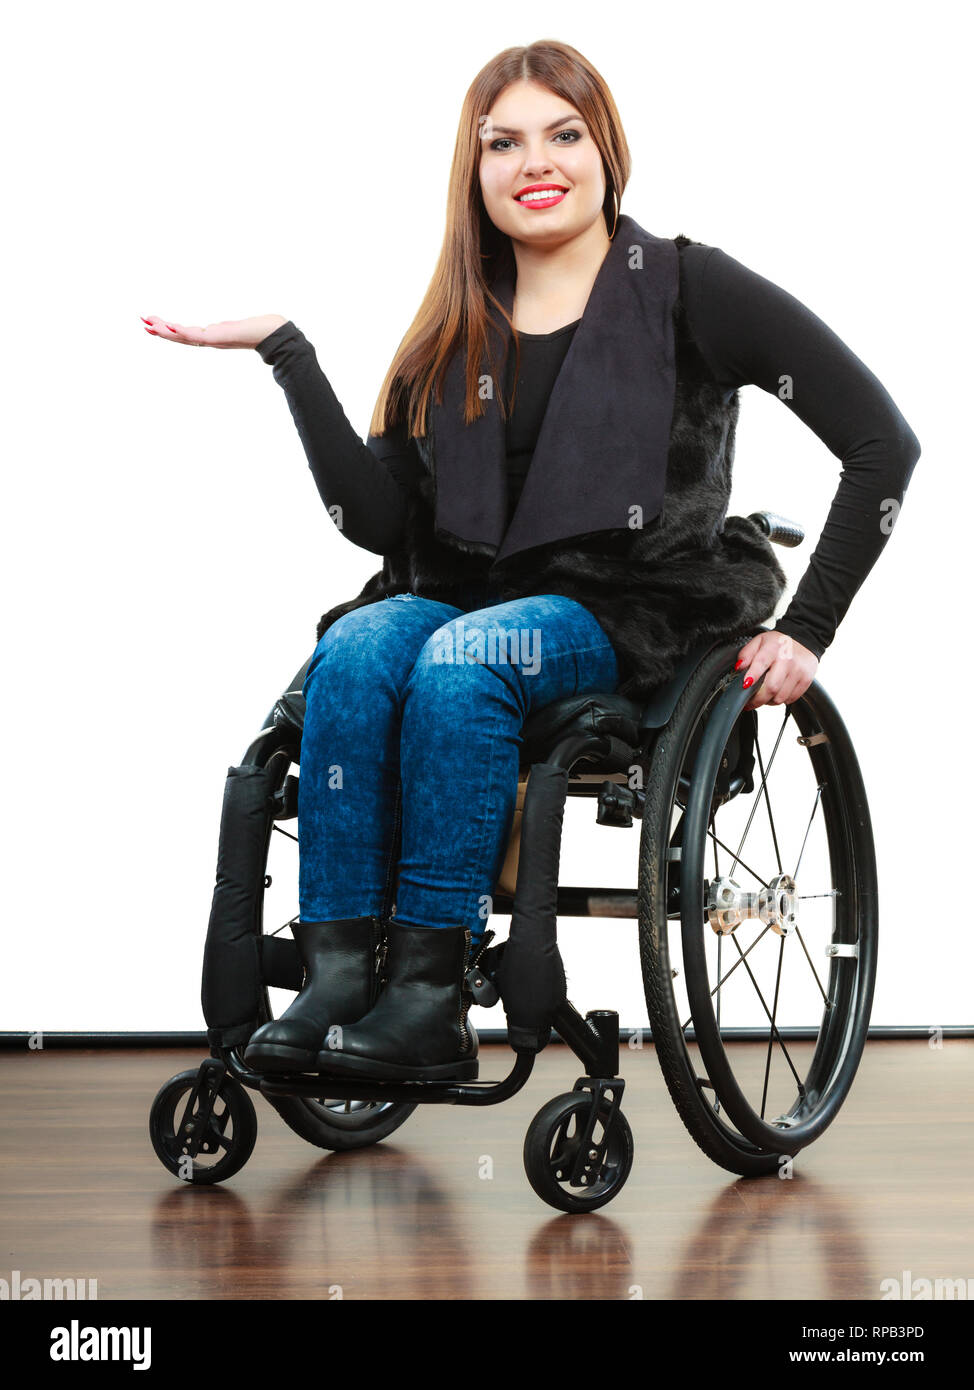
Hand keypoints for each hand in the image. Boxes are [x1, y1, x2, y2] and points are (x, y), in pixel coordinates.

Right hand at [140, 313, 287, 348]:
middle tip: (143, 322)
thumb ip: (227, 327)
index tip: (153, 323)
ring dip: (165, 331)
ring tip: (149, 324)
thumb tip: (224, 326)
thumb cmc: (258, 329)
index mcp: (211, 337)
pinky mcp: (217, 338)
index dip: (168, 330)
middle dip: (160, 330)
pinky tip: (170, 327)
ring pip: (183, 337)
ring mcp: (212, 340)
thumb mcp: (236, 326)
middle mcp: (209, 340)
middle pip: (179, 337)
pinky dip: (181, 332)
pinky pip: (195, 336)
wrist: (272, 334)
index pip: (184, 334)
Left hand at [735, 630, 818, 710]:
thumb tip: (739, 667)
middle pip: (771, 688)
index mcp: (773, 648)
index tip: (745, 685)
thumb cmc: (778, 643)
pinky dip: (780, 700)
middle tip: (749, 701)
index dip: (752, 676)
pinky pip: (790, 699)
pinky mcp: (806, 680)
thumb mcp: (759, 641)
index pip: (761, 663)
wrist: (804, 639)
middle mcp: (788, 660)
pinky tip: (777, 692)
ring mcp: (799, 671)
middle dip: (757, 699)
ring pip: (780, 698)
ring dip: (769, 701)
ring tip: (764, 695)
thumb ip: (746, 654)